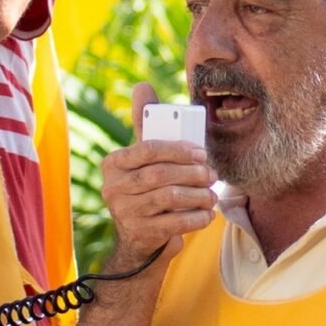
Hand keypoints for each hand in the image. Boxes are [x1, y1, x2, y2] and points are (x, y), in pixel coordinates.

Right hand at [101, 83, 216, 268]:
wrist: (141, 240)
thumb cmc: (148, 189)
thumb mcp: (144, 159)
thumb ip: (146, 125)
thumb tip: (141, 86)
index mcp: (113, 164)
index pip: (146, 149)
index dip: (178, 150)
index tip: (202, 153)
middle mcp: (113, 188)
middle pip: (159, 175)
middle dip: (192, 173)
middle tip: (212, 174)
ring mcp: (124, 213)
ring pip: (169, 198)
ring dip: (198, 196)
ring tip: (211, 195)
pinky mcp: (139, 235)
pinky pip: (174, 223)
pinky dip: (196, 218)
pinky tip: (206, 214)